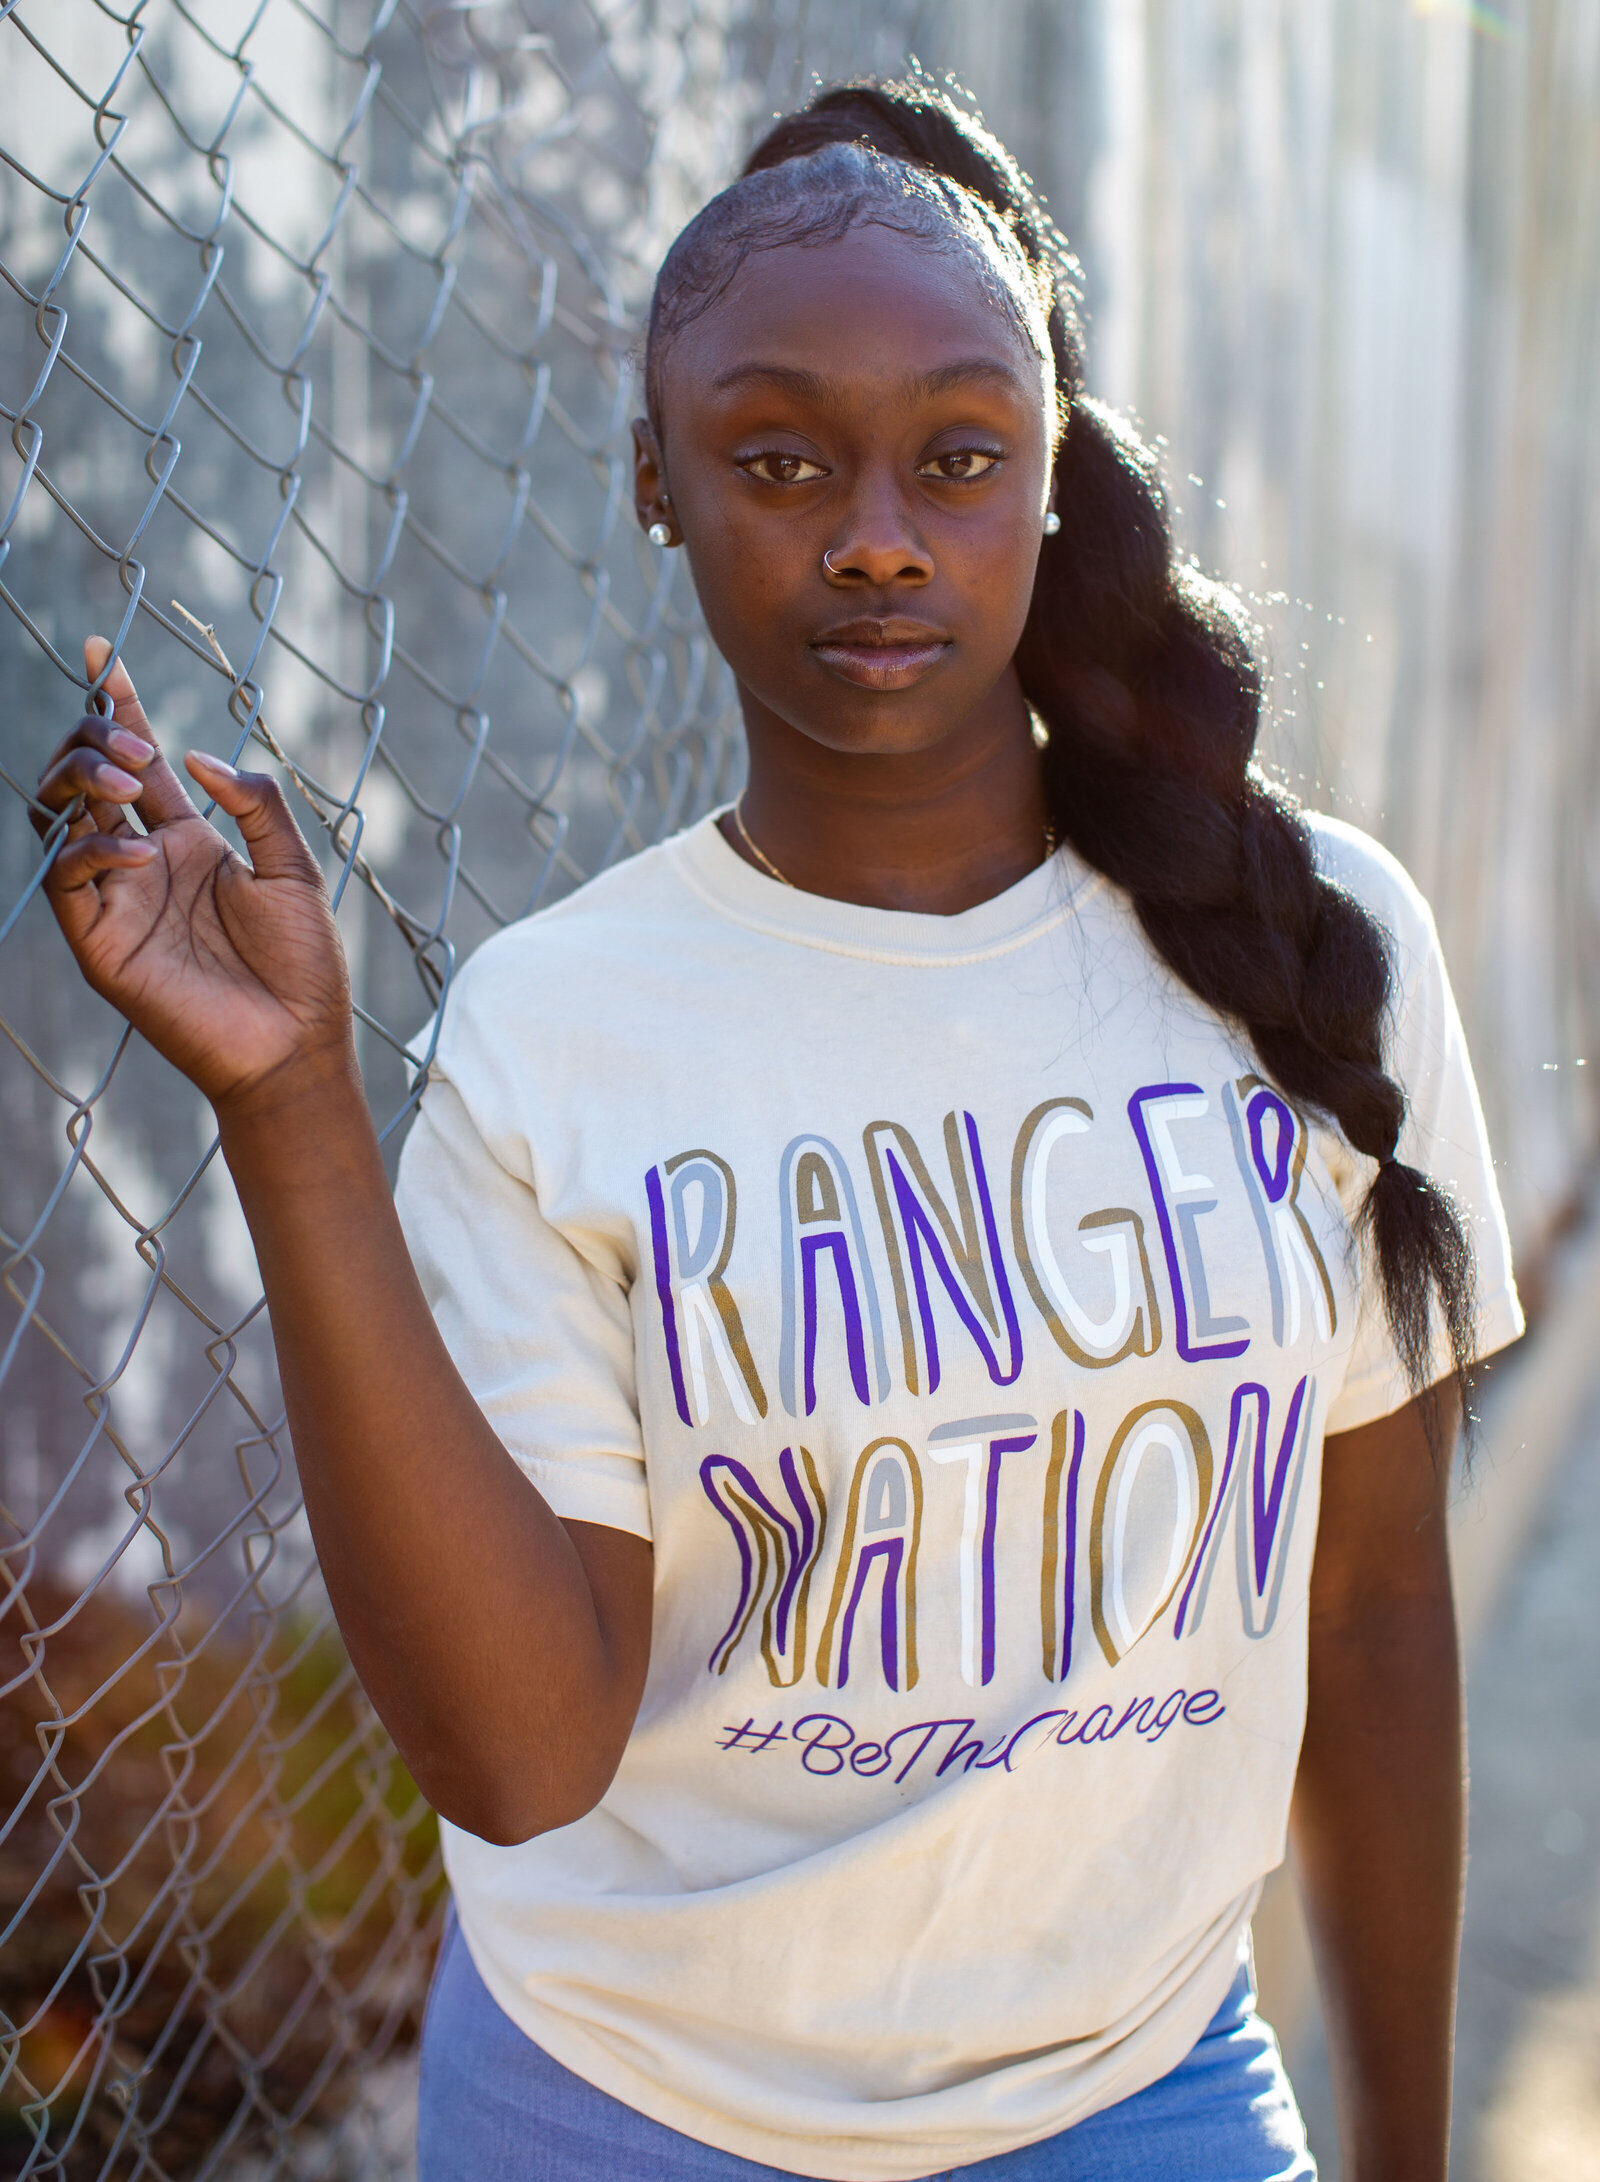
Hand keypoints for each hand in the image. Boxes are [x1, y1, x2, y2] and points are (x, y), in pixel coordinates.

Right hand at [34, 637, 354, 1116]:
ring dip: (82, 783)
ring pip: (57, 818)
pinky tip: (143, 854)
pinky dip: (94, 850)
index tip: (103, 653)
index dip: (117, 707)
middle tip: (132, 750)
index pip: (138, 760)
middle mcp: (142, 863)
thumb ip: (253, 804)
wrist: (297, 1042)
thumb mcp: (293, 868)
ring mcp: (116, 901)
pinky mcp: (100, 943)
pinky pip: (65, 879)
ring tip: (129, 784)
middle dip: (93, 742)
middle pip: (85, 778)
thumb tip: (193, 756)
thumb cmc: (303, 965)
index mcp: (187, 841)